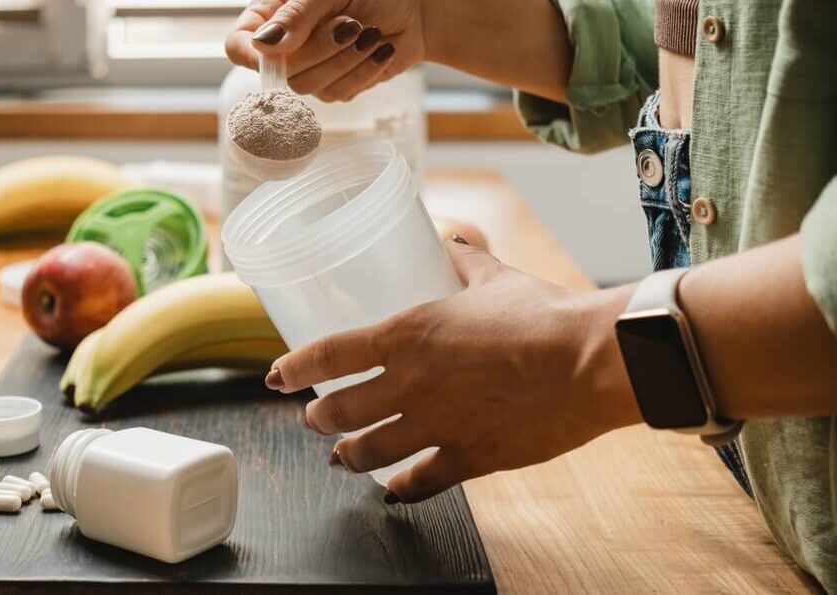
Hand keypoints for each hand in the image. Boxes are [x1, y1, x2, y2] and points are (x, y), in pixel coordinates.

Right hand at [225, 0, 426, 101]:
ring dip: (346, 60)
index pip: (239, 45)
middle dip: (321, 50)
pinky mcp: (335, 86)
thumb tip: (263, 45)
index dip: (251, 55)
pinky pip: (339, 93)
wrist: (414, 7)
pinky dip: (364, 71)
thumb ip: (297, 16)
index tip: (279, 51)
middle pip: (281, 72)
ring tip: (370, 33)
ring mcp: (310, 69)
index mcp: (271, 16)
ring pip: (310, 88)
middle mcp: (285, 46)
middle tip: (351, 24)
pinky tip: (381, 50)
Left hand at [265, 237, 640, 502]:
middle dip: (317, 419)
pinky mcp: (468, 457)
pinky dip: (402, 489)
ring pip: (368, 453)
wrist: (589, 360)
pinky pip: (421, 481)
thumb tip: (453, 240)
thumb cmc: (542, 314)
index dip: (294, 367)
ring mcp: (435, 426)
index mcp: (407, 336)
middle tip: (313, 419)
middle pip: (338, 412)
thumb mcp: (493, 278)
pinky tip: (394, 492)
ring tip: (340, 459)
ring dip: (347, 457)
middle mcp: (409, 385)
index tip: (276, 376)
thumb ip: (465, 260)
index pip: (329, 355)